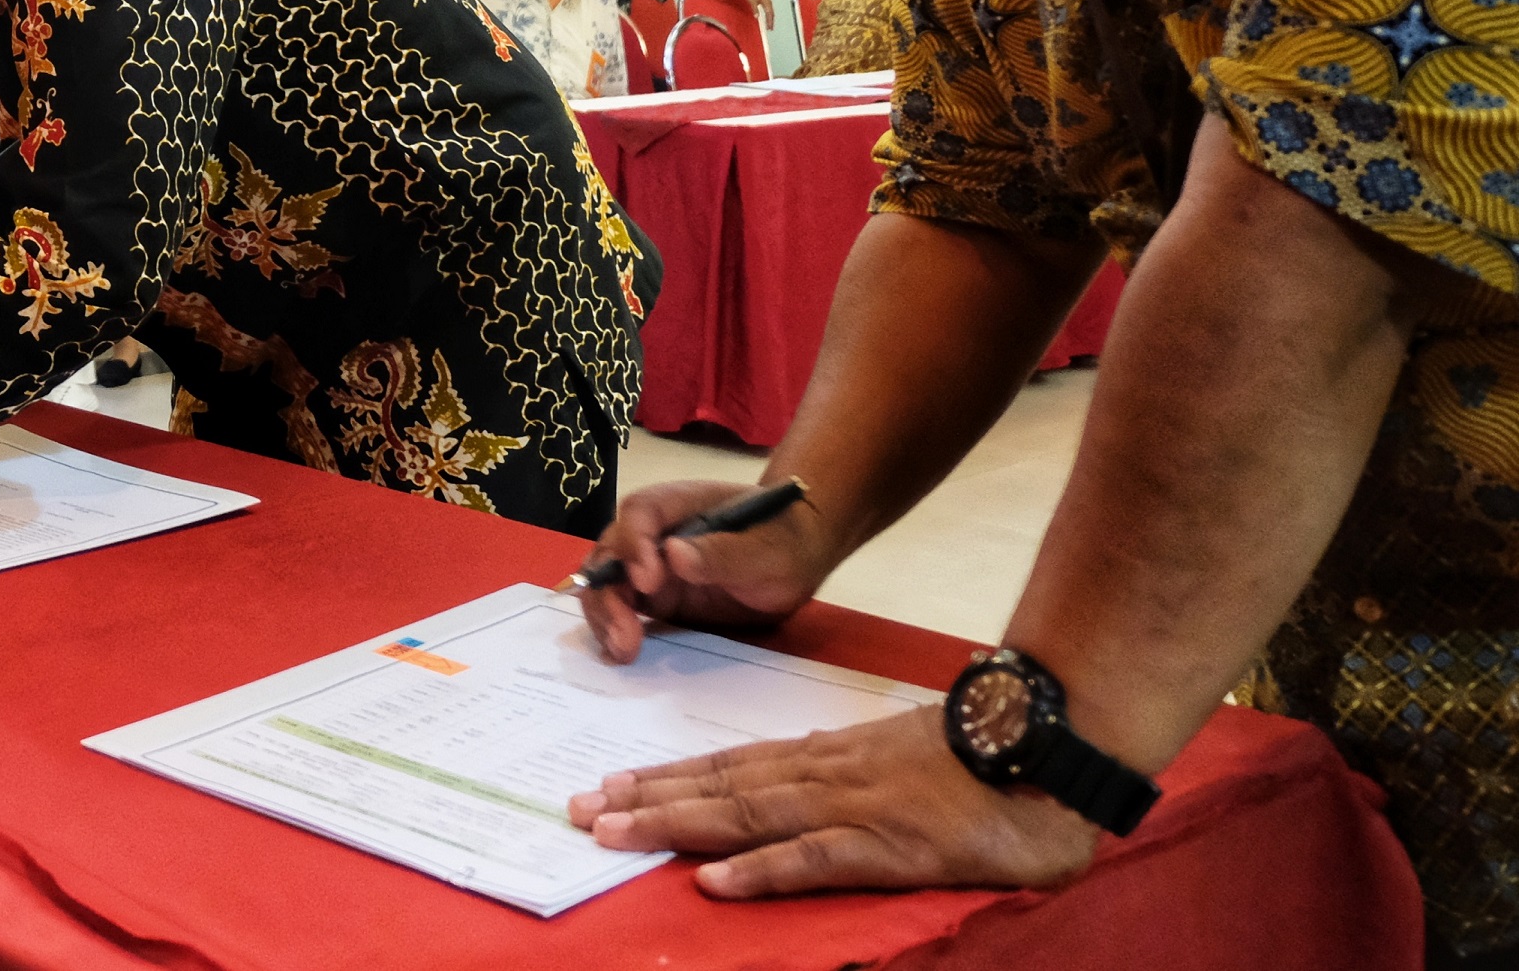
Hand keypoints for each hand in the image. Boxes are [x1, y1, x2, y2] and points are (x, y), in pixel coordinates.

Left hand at [569, 704, 1097, 897]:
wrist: (1046, 746)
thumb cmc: (981, 760)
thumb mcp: (900, 762)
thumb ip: (853, 775)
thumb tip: (809, 797)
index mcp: (827, 756)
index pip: (732, 764)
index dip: (669, 776)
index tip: (611, 783)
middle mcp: (824, 774)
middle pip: (721, 786)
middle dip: (646, 798)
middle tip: (580, 810)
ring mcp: (853, 806)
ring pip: (746, 814)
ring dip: (675, 823)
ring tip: (615, 832)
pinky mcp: (889, 843)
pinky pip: (813, 858)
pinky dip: (760, 870)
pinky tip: (715, 880)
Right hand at [576, 478, 831, 663]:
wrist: (797, 558)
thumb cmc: (784, 541)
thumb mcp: (766, 548)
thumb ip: (722, 553)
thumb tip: (673, 555)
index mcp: (679, 505)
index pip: (639, 513)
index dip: (634, 545)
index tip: (649, 582)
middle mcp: (653, 533)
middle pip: (610, 551)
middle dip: (608, 593)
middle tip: (625, 635)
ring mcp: (650, 565)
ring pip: (606, 583)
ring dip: (605, 615)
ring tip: (621, 651)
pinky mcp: (655, 598)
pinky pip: (623, 609)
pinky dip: (613, 629)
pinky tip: (619, 654)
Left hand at [738, 0, 774, 26]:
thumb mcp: (752, 1)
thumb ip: (755, 9)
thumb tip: (756, 17)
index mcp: (767, 2)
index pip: (770, 14)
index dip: (769, 21)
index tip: (769, 27)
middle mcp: (769, 2)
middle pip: (772, 14)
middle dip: (771, 22)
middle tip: (770, 29)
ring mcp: (768, 2)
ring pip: (771, 12)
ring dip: (770, 19)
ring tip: (770, 26)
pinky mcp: (766, 2)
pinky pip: (769, 10)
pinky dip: (769, 15)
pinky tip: (768, 19)